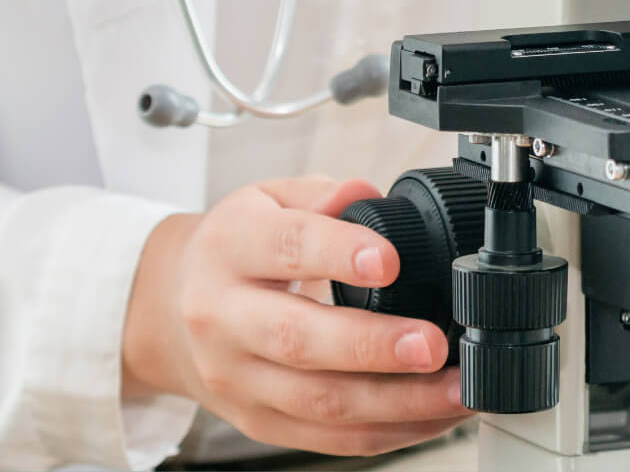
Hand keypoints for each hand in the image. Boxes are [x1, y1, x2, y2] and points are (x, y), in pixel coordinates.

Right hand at [122, 176, 464, 456]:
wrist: (172, 309)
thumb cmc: (238, 250)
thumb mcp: (267, 200)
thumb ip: (320, 194)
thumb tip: (364, 193)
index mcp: (229, 249)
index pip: (285, 247)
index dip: (338, 253)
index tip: (389, 261)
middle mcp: (223, 318)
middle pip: (297, 340)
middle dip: (373, 346)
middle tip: (432, 345)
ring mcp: (237, 378)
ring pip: (319, 402)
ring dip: (397, 402)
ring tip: (457, 389)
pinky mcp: (257, 421)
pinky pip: (328, 438)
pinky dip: (389, 432)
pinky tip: (435, 415)